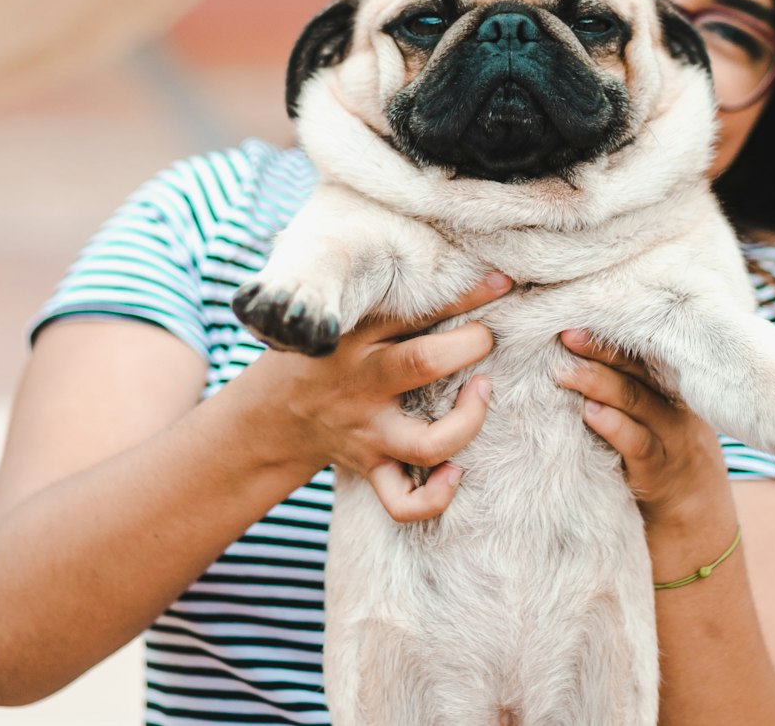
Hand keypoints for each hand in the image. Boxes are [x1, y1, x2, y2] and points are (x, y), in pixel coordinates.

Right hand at [247, 273, 511, 522]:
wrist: (273, 415)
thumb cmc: (326, 354)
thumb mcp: (347, 319)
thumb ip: (395, 301)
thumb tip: (467, 275)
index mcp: (357, 336)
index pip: (414, 310)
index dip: (466, 295)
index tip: (501, 282)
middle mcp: (363, 383)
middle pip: (423, 363)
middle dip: (470, 346)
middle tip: (487, 338)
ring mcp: (369, 431)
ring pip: (427, 443)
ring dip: (468, 422)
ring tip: (482, 393)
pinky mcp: (371, 466)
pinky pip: (402, 500)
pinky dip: (435, 497)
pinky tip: (456, 472)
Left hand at [557, 330, 727, 526]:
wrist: (701, 534)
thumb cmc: (667, 468)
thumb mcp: (656, 425)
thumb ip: (630, 395)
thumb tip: (575, 361)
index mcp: (674, 392)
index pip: (645, 353)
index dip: (613, 334)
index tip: (579, 315)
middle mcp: (677, 409)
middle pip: (640, 369)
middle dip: (602, 348)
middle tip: (566, 333)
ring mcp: (673, 441)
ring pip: (637, 401)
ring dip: (598, 383)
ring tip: (565, 370)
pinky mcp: (662, 474)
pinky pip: (639, 445)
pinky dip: (614, 426)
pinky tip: (590, 414)